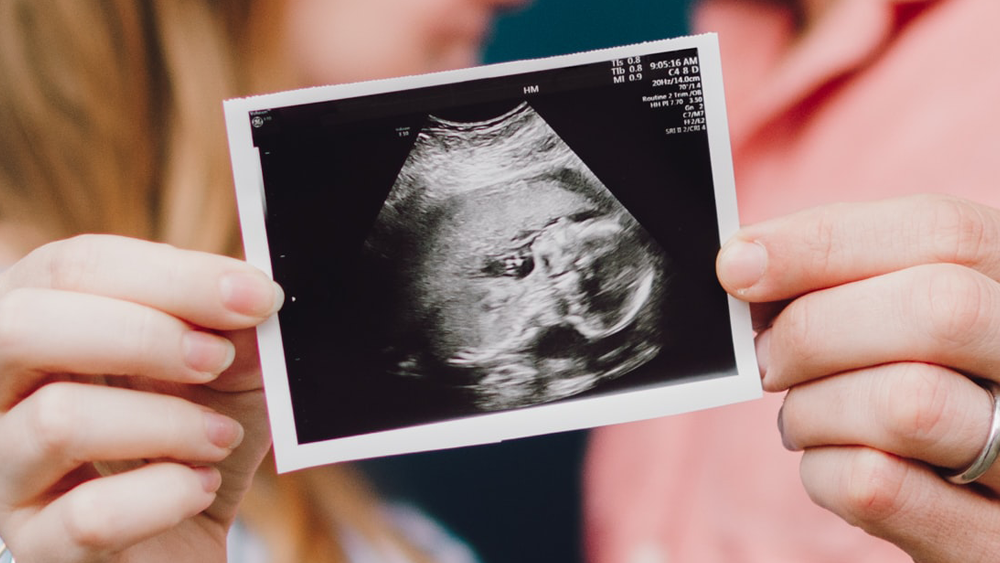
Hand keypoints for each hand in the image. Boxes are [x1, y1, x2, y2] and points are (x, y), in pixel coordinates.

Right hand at [0, 235, 281, 562]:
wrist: (192, 535)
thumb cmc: (201, 435)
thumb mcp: (231, 368)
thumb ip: (233, 325)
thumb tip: (251, 289)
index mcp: (46, 323)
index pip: (73, 266)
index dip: (172, 274)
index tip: (255, 295)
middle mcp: (3, 390)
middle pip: (24, 326)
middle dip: (142, 334)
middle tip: (217, 359)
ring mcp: (7, 470)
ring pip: (57, 421)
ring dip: (168, 423)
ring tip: (221, 437)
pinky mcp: (38, 544)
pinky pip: (89, 517)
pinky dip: (166, 496)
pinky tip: (201, 488)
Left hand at [717, 194, 999, 562]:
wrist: (984, 507)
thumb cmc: (933, 390)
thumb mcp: (910, 322)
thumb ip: (846, 280)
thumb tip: (744, 262)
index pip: (941, 232)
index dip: (822, 243)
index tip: (737, 265)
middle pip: (936, 308)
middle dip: (814, 329)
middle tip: (767, 358)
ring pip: (907, 403)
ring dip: (813, 409)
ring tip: (803, 415)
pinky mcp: (991, 542)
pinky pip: (878, 489)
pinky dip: (820, 471)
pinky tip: (828, 463)